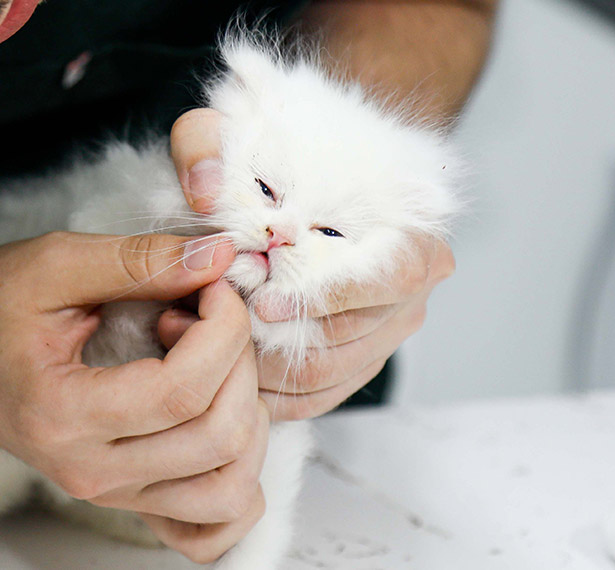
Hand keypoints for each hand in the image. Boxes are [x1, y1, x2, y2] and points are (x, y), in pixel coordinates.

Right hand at [0, 231, 268, 529]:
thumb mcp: (51, 264)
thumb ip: (138, 260)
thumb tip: (219, 258)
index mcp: (63, 414)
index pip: (181, 391)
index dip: (223, 330)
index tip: (213, 286)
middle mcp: (90, 470)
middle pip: (217, 438)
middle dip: (240, 363)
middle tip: (210, 318)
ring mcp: (112, 494)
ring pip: (228, 491)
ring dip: (247, 420)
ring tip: (211, 370)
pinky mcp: (128, 499)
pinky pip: (209, 529)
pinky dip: (236, 485)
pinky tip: (219, 424)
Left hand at [170, 108, 455, 420]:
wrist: (298, 173)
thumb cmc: (274, 151)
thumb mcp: (232, 128)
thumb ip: (209, 145)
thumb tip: (204, 192)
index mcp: (414, 233)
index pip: (387, 279)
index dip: (323, 297)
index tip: (262, 300)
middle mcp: (412, 293)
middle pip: (346, 340)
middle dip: (272, 339)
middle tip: (207, 326)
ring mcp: (386, 335)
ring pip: (323, 376)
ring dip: (258, 368)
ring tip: (199, 338)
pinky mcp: (356, 364)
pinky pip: (313, 398)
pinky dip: (265, 391)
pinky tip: (220, 368)